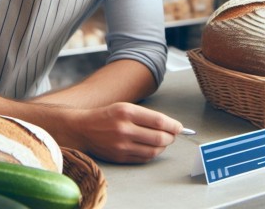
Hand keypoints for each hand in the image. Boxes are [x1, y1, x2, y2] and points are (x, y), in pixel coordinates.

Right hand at [64, 102, 182, 163]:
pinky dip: (153, 153)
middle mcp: (124, 128)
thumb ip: (146, 115)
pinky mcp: (120, 157)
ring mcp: (121, 145)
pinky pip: (144, 158)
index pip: (158, 120)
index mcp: (126, 111)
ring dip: (164, 146)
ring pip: (153, 150)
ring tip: (164, 140)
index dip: (173, 125)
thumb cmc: (107, 115)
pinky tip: (153, 147)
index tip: (179, 127)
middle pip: (158, 137)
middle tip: (173, 134)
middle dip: (171, 137)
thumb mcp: (125, 107)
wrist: (84, 129)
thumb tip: (169, 125)